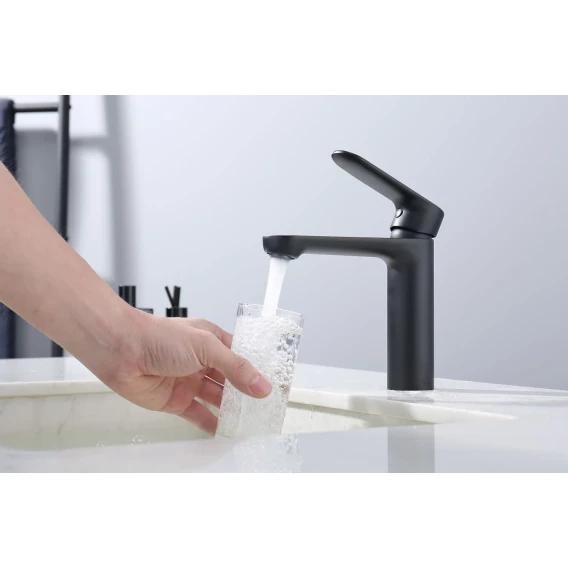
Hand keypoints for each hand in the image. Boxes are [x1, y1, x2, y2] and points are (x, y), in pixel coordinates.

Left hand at [102, 314, 271, 434]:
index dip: (260, 370)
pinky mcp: (175, 400)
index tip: (277, 384)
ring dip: (233, 410)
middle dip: (249, 393)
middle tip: (268, 408)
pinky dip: (211, 423)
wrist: (121, 350)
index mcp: (213, 341)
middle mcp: (202, 361)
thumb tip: (261, 385)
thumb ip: (235, 367)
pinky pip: (198, 414)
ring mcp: (190, 381)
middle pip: (232, 380)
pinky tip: (224, 431)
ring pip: (218, 399)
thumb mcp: (206, 346)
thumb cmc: (159, 337)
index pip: (243, 357)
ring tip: (252, 422)